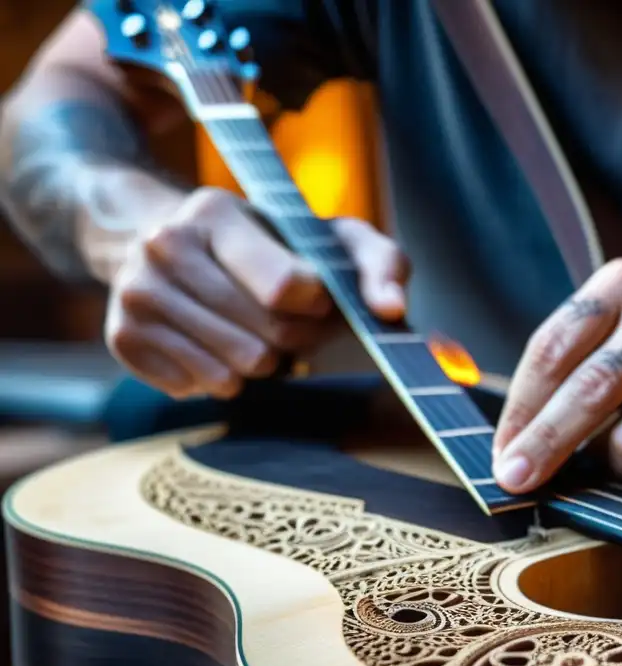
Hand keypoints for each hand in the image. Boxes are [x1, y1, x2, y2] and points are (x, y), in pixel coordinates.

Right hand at [104, 187, 407, 398]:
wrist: (175, 243)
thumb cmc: (273, 247)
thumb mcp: (334, 239)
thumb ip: (381, 264)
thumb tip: (392, 310)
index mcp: (216, 212)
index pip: (285, 289)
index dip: (316, 308)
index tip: (314, 297)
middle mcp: (164, 246)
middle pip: (264, 339)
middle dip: (292, 341)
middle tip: (285, 322)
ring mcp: (135, 293)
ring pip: (232, 372)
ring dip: (259, 365)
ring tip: (252, 332)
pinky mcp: (121, 338)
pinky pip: (198, 389)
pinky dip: (221, 378)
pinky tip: (217, 346)